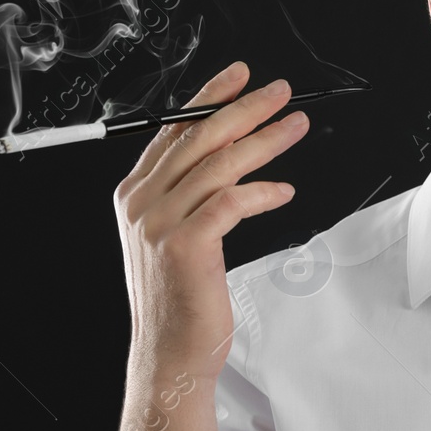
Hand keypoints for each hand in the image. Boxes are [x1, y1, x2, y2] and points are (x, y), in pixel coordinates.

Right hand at [111, 61, 309, 378]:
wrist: (170, 354)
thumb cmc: (180, 297)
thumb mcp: (175, 234)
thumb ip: (190, 192)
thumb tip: (230, 148)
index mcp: (134, 193)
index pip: (172, 130)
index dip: (208, 98)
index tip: (239, 76)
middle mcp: (141, 203)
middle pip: (199, 138)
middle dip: (244, 108)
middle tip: (281, 92)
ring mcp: (159, 223)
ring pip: (220, 164)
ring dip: (264, 141)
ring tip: (296, 127)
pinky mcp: (185, 245)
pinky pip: (231, 202)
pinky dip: (262, 192)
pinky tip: (284, 191)